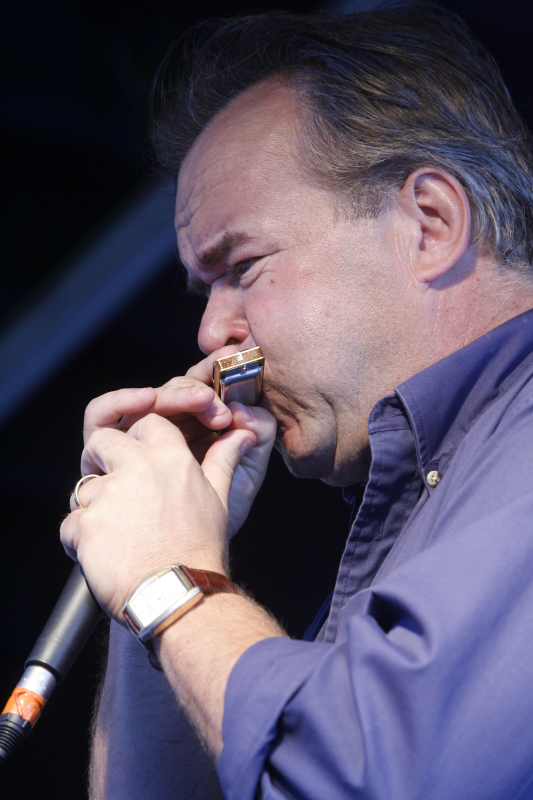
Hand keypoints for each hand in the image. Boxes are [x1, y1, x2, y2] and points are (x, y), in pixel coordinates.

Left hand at [61, 411, 256, 618]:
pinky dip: (80, 541)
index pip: (146, 422)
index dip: (138, 439)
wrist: (179, 595)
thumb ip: (223, 460)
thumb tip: (241, 436)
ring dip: (93, 508)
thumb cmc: (200, 551)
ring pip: (83, 488)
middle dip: (101, 458)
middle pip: (102, 439)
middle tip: (112, 486)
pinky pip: (70, 525)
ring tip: (115, 535)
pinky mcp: (87, 524)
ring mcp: (109, 495)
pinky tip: (103, 555)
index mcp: (171, 458)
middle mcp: (137, 468)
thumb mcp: (219, 499)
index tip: (138, 459)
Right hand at [80, 346, 275, 535]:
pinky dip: (122, 399)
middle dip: (195, 390)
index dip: (218, 389)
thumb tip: (250, 416)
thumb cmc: (202, 534)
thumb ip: (249, 447)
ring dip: (170, 392)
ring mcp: (131, 441)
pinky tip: (146, 397)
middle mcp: (161, 436)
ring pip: (145, 399)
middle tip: (215, 401)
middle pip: (172, 394)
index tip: (237, 397)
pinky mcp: (103, 449)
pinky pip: (103, 413)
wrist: (169, 575)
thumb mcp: (236, 486)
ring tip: (196, 396)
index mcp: (193, 439)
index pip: (200, 399)